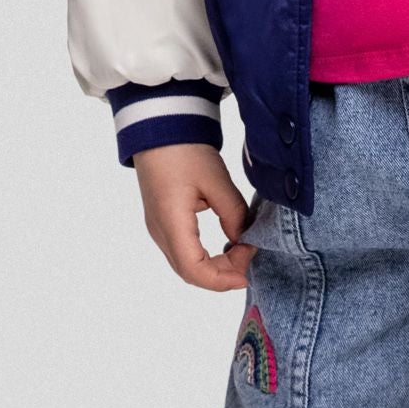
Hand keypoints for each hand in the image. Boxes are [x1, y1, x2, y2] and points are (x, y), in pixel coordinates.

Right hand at [132, 142, 258, 291]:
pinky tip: (227, 244)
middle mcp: (160, 231)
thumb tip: (245, 241)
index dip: (222, 279)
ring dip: (215, 266)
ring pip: (186, 265)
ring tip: (241, 250)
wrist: (159, 128)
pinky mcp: (162, 222)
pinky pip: (183, 252)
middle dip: (223, 274)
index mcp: (171, 222)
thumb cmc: (185, 150)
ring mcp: (158, 228)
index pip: (194, 270)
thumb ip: (234, 214)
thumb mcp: (217, 180)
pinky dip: (206, 257)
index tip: (248, 269)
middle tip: (249, 255)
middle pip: (189, 273)